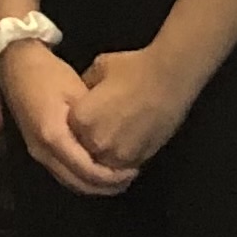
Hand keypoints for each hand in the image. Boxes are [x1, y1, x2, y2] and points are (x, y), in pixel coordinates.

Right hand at [0, 43, 133, 196]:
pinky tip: (97, 169)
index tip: (133, 170)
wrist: (16, 65)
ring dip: (93, 185)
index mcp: (53, 136)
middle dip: (105, 186)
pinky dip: (81, 177)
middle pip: (78, 184)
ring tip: (117, 176)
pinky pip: (62, 172)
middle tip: (129, 177)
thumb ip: (93, 120)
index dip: (111, 176)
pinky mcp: (37, 150)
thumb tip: (115, 142)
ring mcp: (37, 153)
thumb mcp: (76, 91)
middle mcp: (43, 152)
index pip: (87, 170)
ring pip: (69, 182)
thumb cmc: (48, 73)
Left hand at [67, 47, 199, 170]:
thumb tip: (83, 96)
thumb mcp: (98, 68)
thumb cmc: (132, 68)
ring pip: (103, 165)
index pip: (67, 131)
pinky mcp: (139, 159)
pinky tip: (128, 144)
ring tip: (113, 140)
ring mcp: (119, 154)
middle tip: (99, 129)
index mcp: (81, 119)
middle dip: (88, 143)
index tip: (83, 117)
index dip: (74, 125)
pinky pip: (123, 168)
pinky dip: (122, 161)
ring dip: (105, 156)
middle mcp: (96, 142)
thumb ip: (85, 87)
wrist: (169, 77)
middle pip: (84, 151)